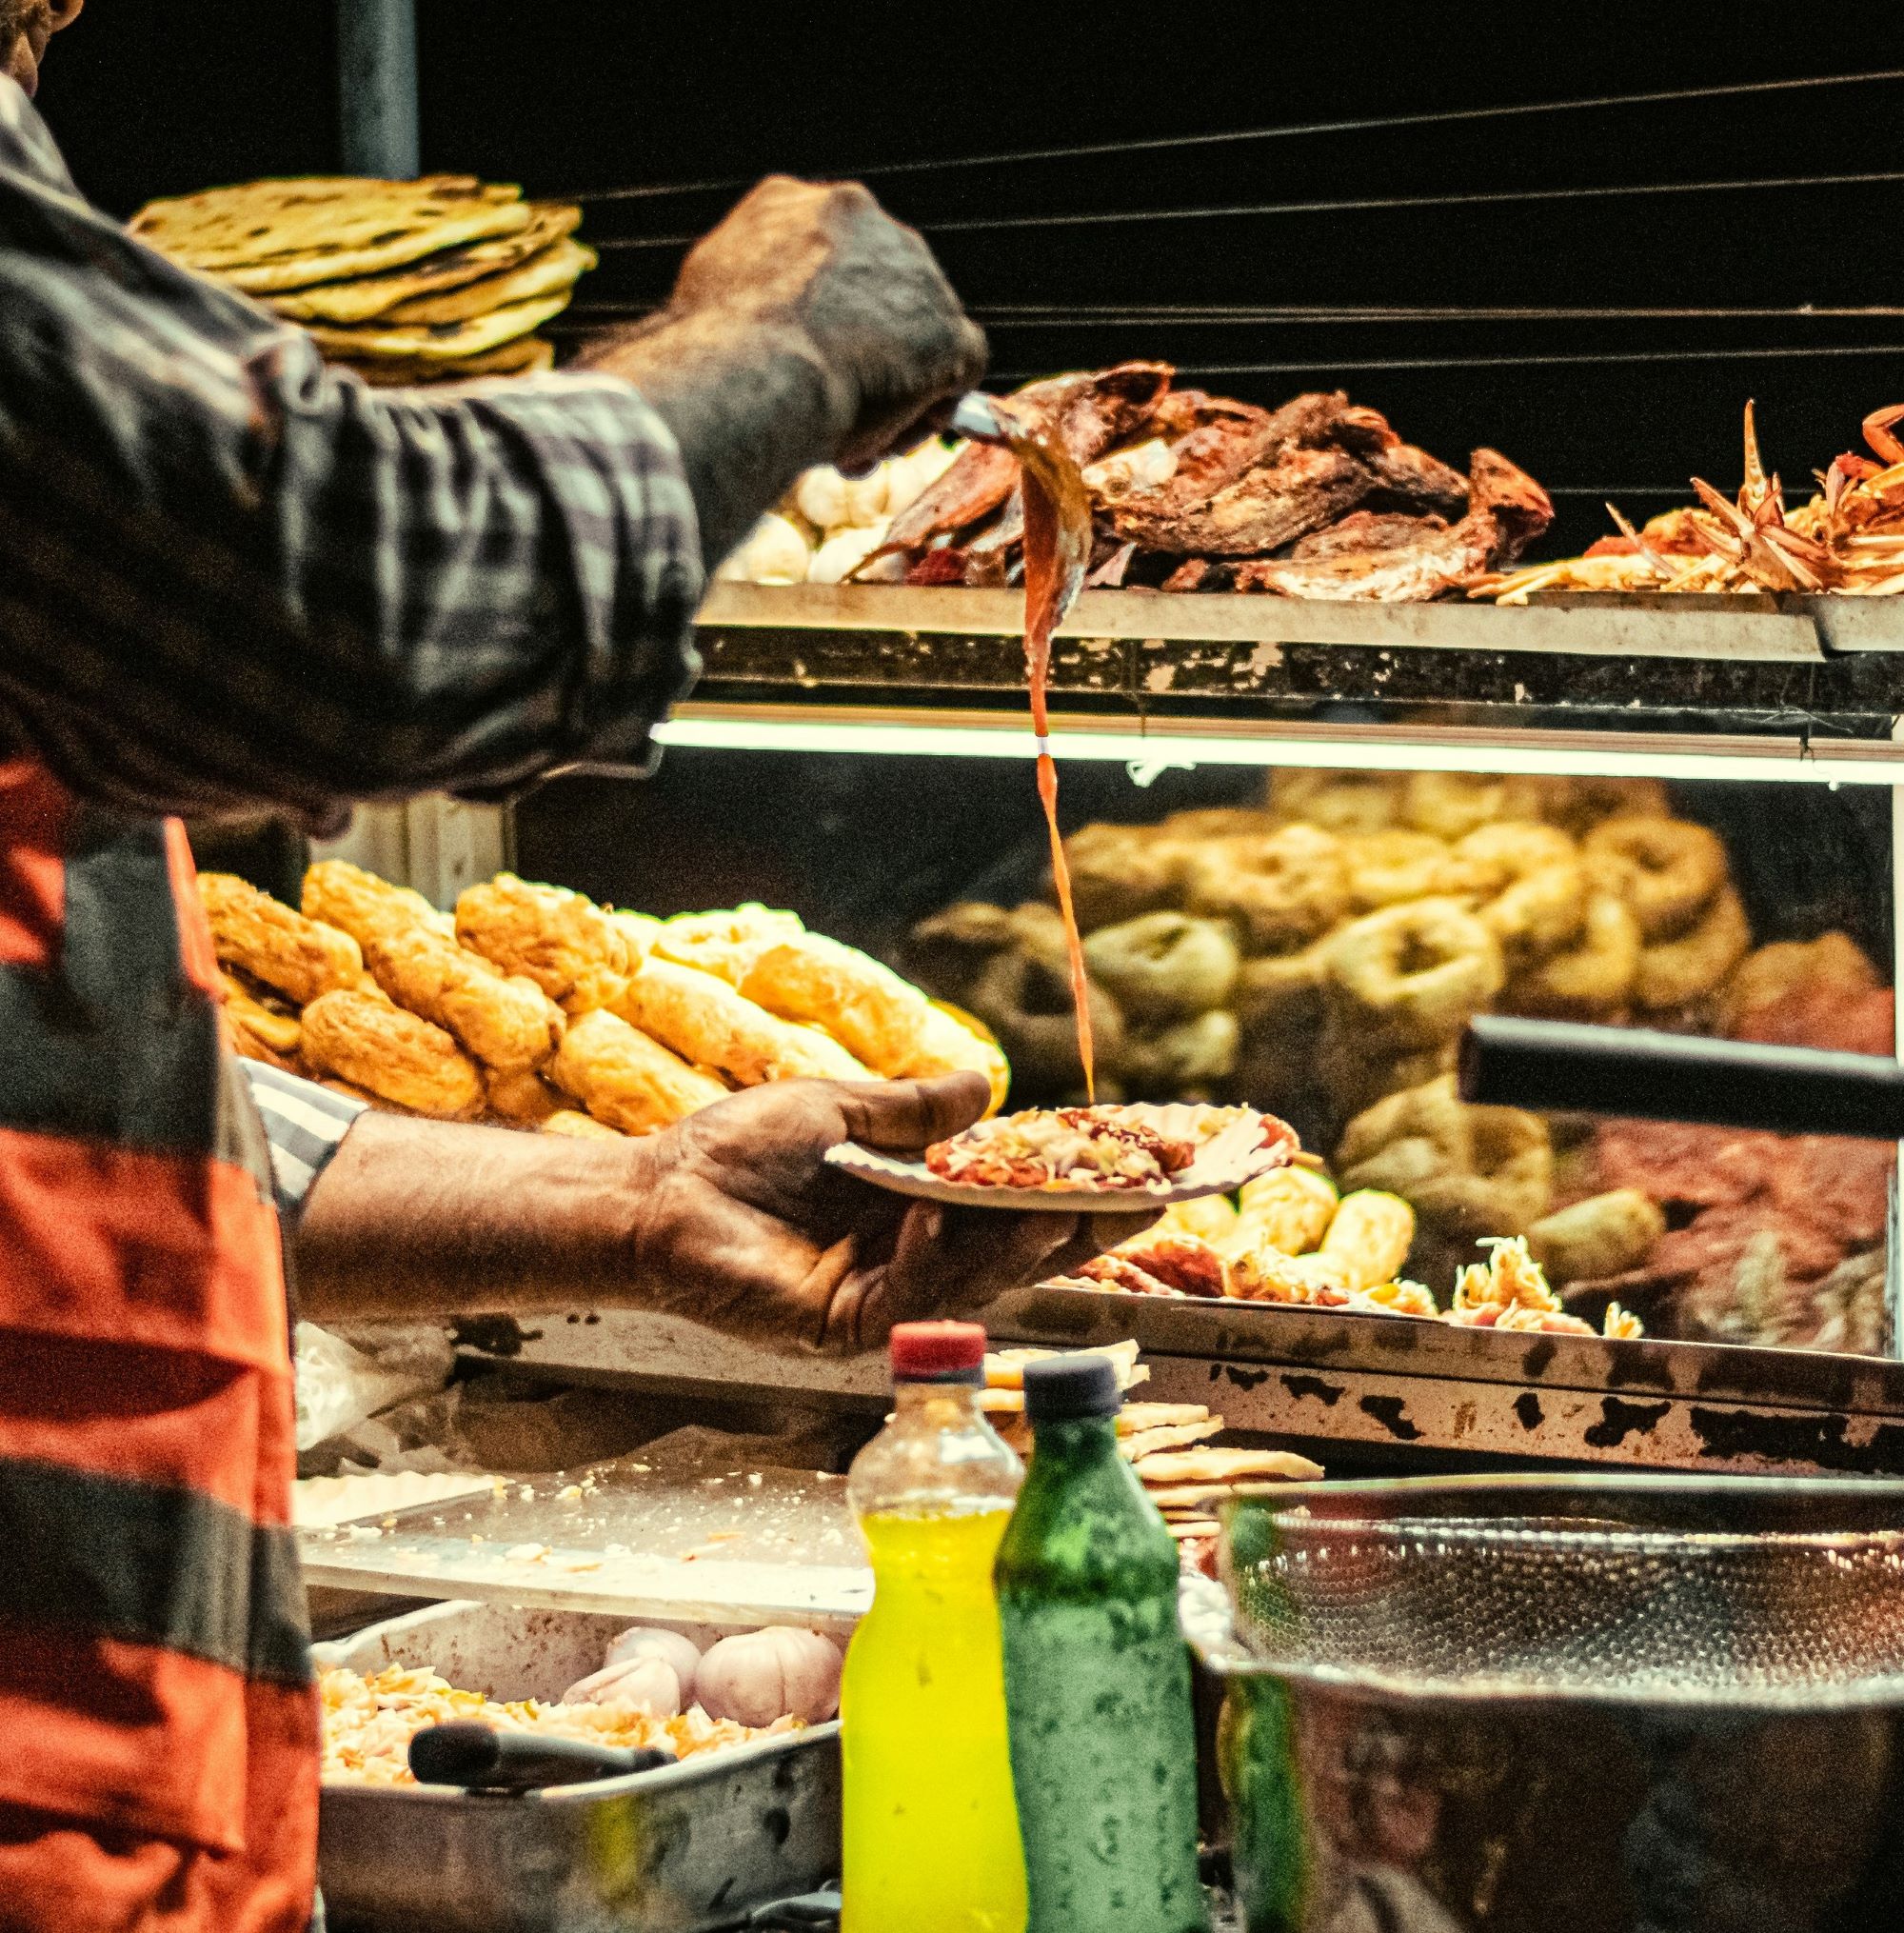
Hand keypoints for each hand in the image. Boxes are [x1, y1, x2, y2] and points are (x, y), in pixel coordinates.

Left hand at [629, 1072, 1150, 1352]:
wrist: (657, 1193)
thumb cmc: (736, 1152)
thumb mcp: (842, 1111)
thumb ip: (915, 1111)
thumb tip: (988, 1085)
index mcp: (915, 1211)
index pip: (1013, 1207)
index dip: (1074, 1191)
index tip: (1139, 1168)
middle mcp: (909, 1261)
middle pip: (1012, 1253)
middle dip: (1075, 1228)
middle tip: (1141, 1200)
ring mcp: (880, 1300)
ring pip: (973, 1280)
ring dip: (1019, 1244)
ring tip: (1064, 1207)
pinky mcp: (842, 1327)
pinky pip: (905, 1298)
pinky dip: (926, 1258)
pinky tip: (933, 1218)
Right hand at [663, 176, 986, 471]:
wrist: (754, 369)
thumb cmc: (712, 350)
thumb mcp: (706, 299)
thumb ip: (741, 300)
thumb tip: (737, 328)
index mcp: (797, 207)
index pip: (828, 263)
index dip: (819, 323)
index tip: (803, 365)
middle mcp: (865, 221)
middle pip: (878, 296)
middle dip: (859, 356)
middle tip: (826, 411)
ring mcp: (914, 273)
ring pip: (918, 336)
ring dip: (891, 391)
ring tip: (847, 442)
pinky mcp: (948, 331)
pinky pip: (955, 373)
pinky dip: (929, 412)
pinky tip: (886, 442)